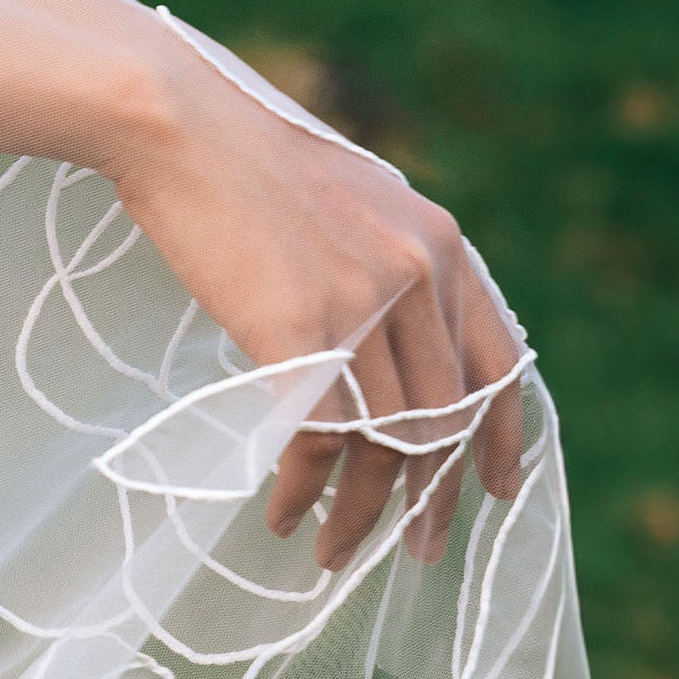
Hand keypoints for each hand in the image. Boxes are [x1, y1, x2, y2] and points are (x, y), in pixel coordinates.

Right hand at [97, 30, 528, 569]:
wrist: (177, 125)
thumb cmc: (246, 167)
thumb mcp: (354, 205)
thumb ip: (393, 269)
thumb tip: (399, 349)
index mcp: (441, 244)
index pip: (498, 362)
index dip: (502, 436)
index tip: (497, 491)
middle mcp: (419, 274)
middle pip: (443, 420)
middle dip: (431, 498)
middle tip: (418, 551)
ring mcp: (366, 302)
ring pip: (385, 441)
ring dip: (360, 512)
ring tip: (333, 552)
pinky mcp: (304, 327)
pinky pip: (321, 436)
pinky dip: (305, 487)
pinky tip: (284, 510)